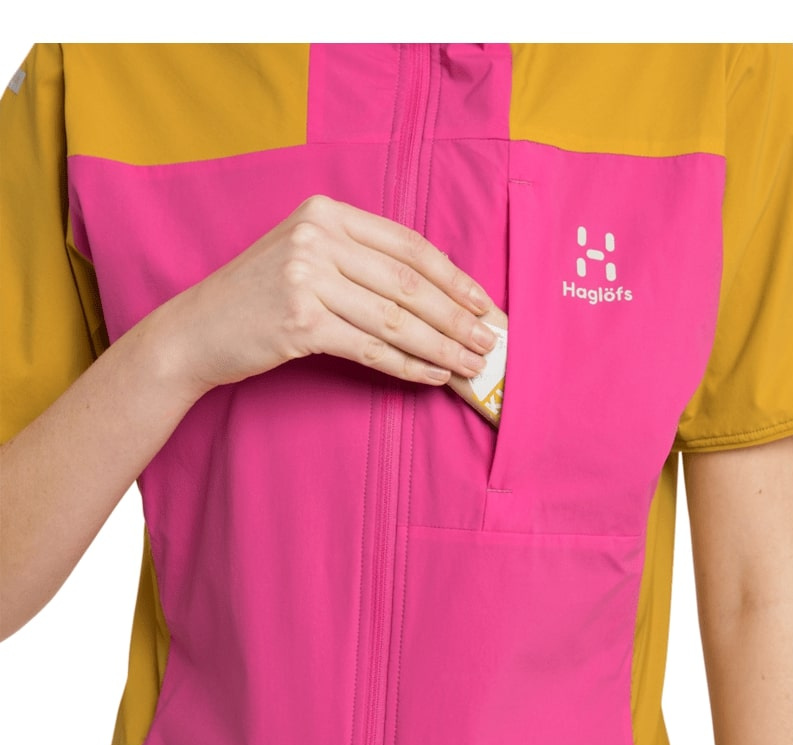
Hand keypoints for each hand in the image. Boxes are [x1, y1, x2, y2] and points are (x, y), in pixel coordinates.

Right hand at [165, 194, 498, 399]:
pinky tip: (433, 376)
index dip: (454, 277)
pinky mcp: (299, 322)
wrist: (195, 331)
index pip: (408, 246)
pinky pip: (370, 347)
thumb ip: (358, 259)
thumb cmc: (257, 299)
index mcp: (326, 212)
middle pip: (409, 283)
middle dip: (458, 317)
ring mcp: (305, 277)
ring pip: (395, 318)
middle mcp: (317, 236)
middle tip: (490, 341)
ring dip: (441, 346)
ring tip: (470, 364)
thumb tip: (435, 293)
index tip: (484, 303)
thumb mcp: (304, 257)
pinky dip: (407, 365)